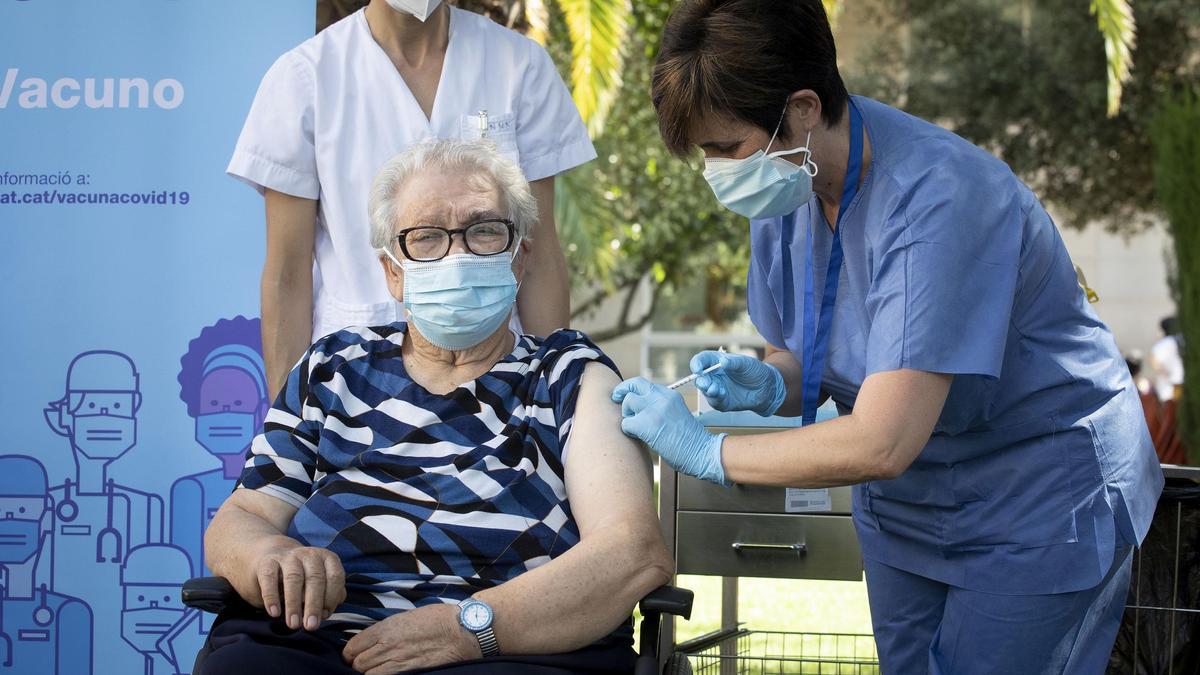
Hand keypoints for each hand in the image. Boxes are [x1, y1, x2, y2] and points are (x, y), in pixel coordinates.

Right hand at [253, 544, 345, 630]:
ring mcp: (288, 556)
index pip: (335, 576)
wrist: (272, 559)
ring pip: (294, 578)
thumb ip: (329, 596)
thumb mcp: (319, 584)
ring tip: (293, 624)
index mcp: (327, 558)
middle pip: (315, 579)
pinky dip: (272, 597)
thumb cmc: (302, 578)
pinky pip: (270, 578)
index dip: (332, 597)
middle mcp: (309, 555)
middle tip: (310, 626)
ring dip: (294, 604)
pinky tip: (275, 613)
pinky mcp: (267, 562)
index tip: (325, 616)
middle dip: (314, 605)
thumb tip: (326, 612)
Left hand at [342, 604, 477, 673]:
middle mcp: (387, 645)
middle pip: (357, 664)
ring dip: (369, 674)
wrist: (462, 630)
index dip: (350, 653)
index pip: (352, 646)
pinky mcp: (408, 673)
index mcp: (385, 628)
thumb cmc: (439, 620)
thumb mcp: (408, 616)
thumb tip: (374, 640)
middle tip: (365, 665)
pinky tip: (388, 674)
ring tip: (378, 670)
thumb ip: (387, 629)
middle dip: (358, 666)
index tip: (354, 655)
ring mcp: (398, 662)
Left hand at [611, 377, 728, 484]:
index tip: (623, 394)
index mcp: (669, 394)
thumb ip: (659, 406)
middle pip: (632, 385)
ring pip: (627, 403)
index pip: (643, 383)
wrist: (701, 452)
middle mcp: (662, 398)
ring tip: (637, 427)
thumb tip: (636, 406)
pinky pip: (626, 423)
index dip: (629, 387)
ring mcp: (654, 410)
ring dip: (627, 416)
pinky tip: (638, 437)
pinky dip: (628, 431)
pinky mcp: (647, 425)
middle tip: (615, 399)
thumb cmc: (689, 440)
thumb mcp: (676, 413)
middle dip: (621, 392)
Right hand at [690, 351, 785, 415]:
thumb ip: (734, 362)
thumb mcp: (746, 363)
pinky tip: (722, 394)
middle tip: (705, 383)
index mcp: (716, 362)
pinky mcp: (722, 402)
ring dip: (708, 390)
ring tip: (715, 389)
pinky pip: (715, 401)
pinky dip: (716, 398)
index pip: (701, 361)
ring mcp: (717, 389)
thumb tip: (722, 361)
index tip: (698, 369)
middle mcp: (714, 376)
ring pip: (705, 390)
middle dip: (700, 380)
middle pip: (699, 377)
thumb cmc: (756, 371)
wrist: (767, 388)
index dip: (697, 364)